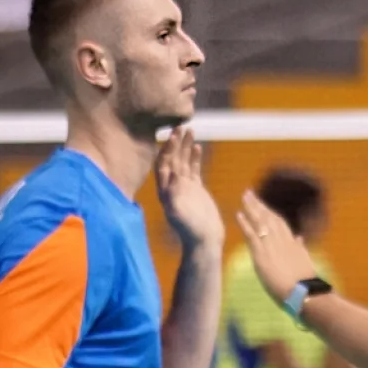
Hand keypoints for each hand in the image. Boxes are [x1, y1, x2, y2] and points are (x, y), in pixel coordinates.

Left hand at [156, 127, 223, 251]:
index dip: (166, 150)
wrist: (205, 241)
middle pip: (171, 159)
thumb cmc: (192, 231)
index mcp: (164, 191)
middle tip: (180, 126)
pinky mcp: (195, 190)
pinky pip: (193, 169)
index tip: (172, 136)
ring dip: (185, 146)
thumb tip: (174, 177)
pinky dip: (195, 157)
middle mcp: (171, 187)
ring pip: (182, 161)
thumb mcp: (181, 214)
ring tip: (190, 129)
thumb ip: (176, 196)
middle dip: (175, 143)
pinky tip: (198, 146)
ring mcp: (183, 187)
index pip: (162, 165)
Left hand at [237, 190, 319, 303]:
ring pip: (260, 222)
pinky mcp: (262, 255)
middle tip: (249, 193)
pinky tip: (238, 214)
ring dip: (251, 208)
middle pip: (269, 217)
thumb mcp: (304, 260)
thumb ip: (300, 247)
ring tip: (244, 197)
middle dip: (258, 204)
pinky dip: (245, 223)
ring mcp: (271, 246)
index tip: (262, 203)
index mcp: (291, 242)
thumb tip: (299, 237)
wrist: (303, 291)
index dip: (269, 212)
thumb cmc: (305, 281)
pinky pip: (252, 235)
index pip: (279, 223)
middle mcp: (281, 240)